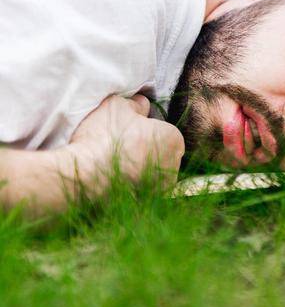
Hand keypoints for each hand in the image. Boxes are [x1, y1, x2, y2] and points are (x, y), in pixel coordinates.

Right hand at [69, 94, 184, 186]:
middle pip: (161, 153)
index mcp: (174, 138)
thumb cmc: (105, 136)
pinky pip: (143, 190)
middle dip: (146, 150)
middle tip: (120, 147)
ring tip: (115, 165)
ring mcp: (163, 187)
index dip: (146, 131)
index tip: (127, 132)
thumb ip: (135, 104)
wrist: (87, 175)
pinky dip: (133, 186)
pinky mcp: (149, 203)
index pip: (164, 132)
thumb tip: (142, 103)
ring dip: (140, 169)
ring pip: (153, 173)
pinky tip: (115, 181)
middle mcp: (175, 164)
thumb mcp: (117, 106)